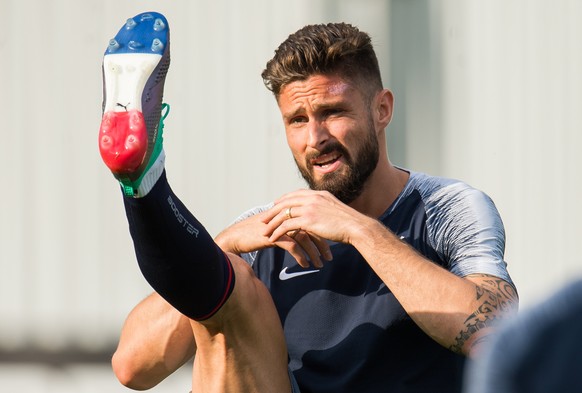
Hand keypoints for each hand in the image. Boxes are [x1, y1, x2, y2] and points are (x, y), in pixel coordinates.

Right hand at [215, 208, 331, 267]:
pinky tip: (305, 265)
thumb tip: (304, 235)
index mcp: (289, 212)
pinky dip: (301, 256)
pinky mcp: (274, 235)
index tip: (330, 246)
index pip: (312, 221)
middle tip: (329, 257)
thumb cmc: (255, 233)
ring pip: (304, 238)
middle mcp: (286, 216)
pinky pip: (293, 246)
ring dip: (313, 252)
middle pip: (311, 228)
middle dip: (322, 244)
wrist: (236, 236)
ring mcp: (281, 225)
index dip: (322, 233)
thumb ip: (289, 228)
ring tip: (319, 264)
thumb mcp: (275, 228)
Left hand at [263, 189, 367, 248]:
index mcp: (318, 194)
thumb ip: (324, 207)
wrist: (356, 227)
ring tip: (264, 230)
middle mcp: (312, 198)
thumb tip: (320, 213)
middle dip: (273, 210)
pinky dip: (278, 232)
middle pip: (286, 202)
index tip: (275, 205)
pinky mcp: (308, 220)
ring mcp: (310, 208)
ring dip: (272, 223)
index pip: (295, 194)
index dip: (283, 200)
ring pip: (284, 214)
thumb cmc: (349, 223)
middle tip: (263, 218)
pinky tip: (273, 238)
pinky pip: (287, 225)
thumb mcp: (334, 209)